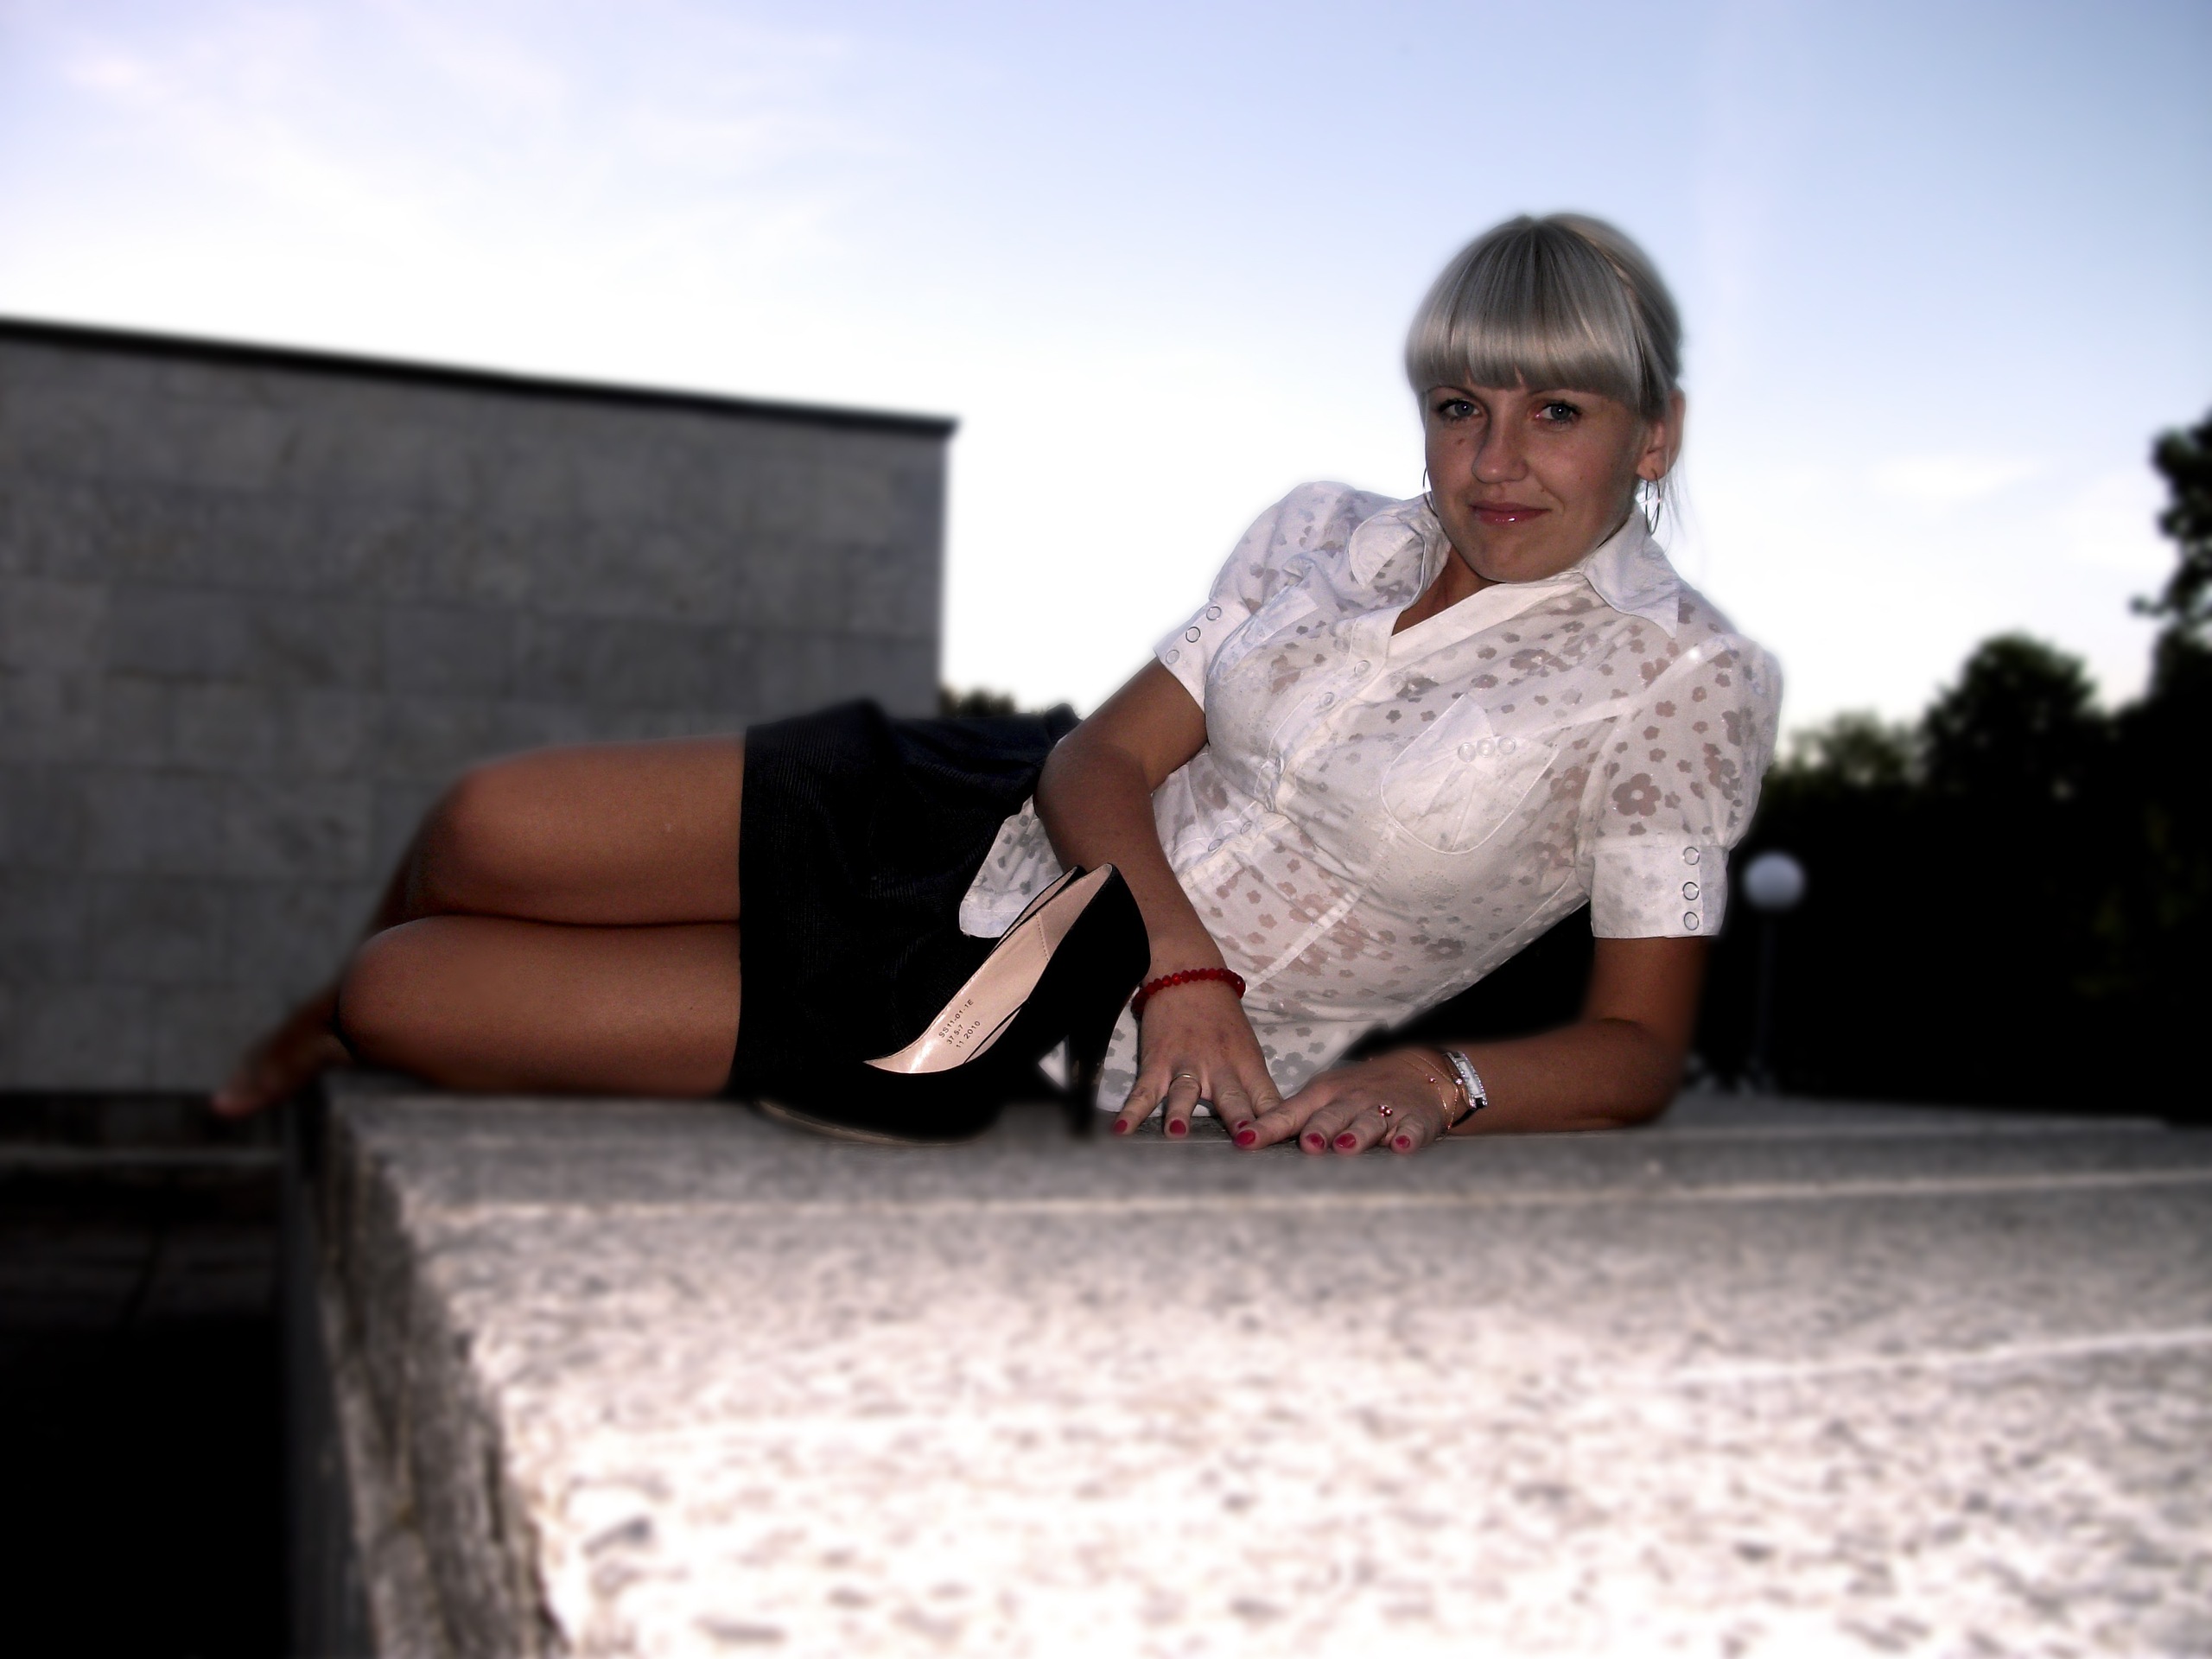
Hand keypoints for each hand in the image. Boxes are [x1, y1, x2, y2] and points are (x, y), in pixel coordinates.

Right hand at [1113, 980, 1283, 1139]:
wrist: (1190, 976)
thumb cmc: (1223, 1019)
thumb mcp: (1248, 1050)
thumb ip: (1254, 1086)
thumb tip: (1268, 1124)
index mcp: (1248, 1065)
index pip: (1267, 1099)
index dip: (1274, 1122)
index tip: (1282, 1142)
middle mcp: (1220, 1068)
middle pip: (1232, 1098)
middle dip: (1238, 1119)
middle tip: (1244, 1140)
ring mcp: (1186, 1065)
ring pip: (1185, 1093)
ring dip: (1181, 1112)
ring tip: (1177, 1133)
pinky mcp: (1158, 1062)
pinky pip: (1144, 1091)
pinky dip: (1132, 1112)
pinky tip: (1122, 1130)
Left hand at [1241, 1048, 1457, 1154]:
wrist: (1416, 1070)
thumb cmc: (1356, 1091)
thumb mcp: (1323, 1097)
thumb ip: (1292, 1120)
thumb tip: (1249, 1141)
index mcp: (1322, 1095)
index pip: (1290, 1113)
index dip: (1268, 1128)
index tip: (1245, 1140)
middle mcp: (1350, 1100)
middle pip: (1331, 1116)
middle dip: (1319, 1130)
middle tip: (1307, 1145)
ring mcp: (1384, 1108)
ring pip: (1369, 1121)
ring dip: (1357, 1133)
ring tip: (1346, 1146)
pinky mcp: (1415, 1119)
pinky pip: (1411, 1129)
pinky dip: (1407, 1137)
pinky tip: (1400, 1146)